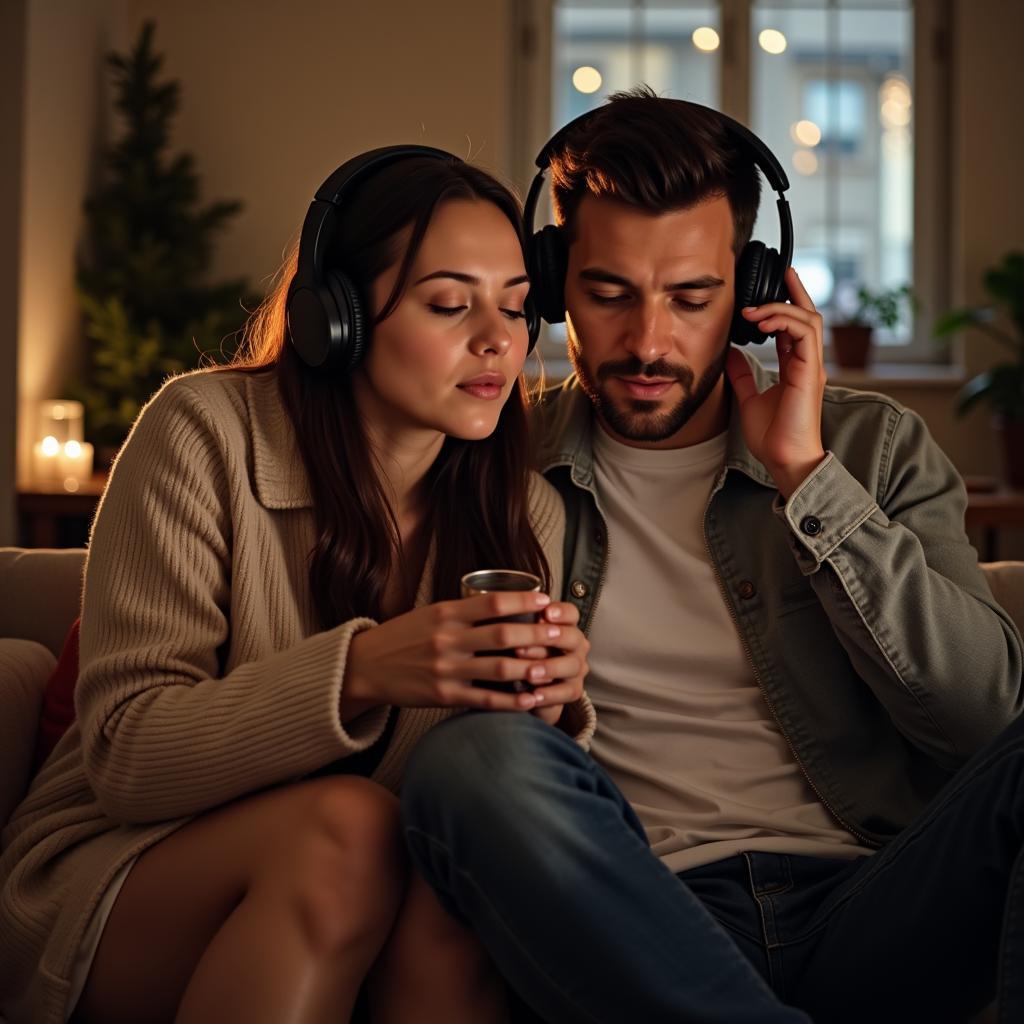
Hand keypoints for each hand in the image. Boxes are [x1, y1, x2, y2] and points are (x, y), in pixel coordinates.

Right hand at [341, 592, 587, 720]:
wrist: (367, 666)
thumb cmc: (405, 636)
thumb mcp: (431, 614)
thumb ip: (464, 611)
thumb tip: (507, 605)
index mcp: (446, 613)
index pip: (492, 603)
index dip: (524, 602)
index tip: (547, 602)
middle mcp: (447, 639)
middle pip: (502, 636)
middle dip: (536, 635)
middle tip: (560, 635)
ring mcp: (446, 669)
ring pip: (499, 669)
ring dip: (531, 669)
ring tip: (553, 667)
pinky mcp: (444, 696)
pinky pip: (485, 699)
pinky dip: (511, 701)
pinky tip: (531, 699)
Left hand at [511, 601, 589, 726]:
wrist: (522, 686)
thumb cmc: (515, 652)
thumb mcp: (512, 636)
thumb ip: (514, 625)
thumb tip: (499, 611)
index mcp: (564, 625)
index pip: (571, 613)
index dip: (560, 612)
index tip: (545, 613)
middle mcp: (575, 645)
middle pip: (573, 638)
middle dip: (551, 639)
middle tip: (526, 645)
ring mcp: (576, 668)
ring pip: (572, 665)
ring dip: (550, 668)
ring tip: (529, 673)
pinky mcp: (572, 690)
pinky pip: (568, 692)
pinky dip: (551, 694)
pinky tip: (535, 696)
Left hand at [726, 267, 826, 497]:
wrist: (784, 460)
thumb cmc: (772, 437)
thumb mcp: (749, 398)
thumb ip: (743, 374)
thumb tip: (729, 353)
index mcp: (796, 367)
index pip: (795, 327)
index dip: (785, 305)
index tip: (773, 286)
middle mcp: (807, 363)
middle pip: (808, 315)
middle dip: (794, 292)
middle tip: (779, 273)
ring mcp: (811, 366)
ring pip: (808, 320)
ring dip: (781, 307)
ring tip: (754, 309)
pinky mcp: (810, 372)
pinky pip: (804, 333)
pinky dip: (784, 321)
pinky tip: (761, 322)